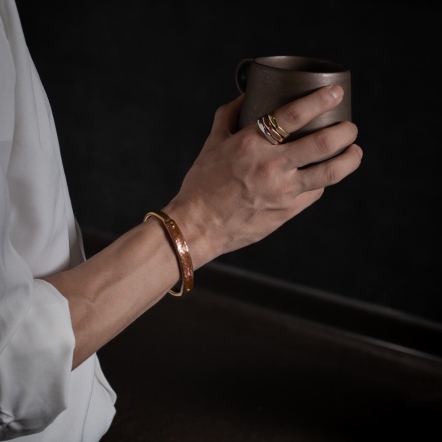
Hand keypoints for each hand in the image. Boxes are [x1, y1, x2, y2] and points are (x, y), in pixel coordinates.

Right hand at [164, 85, 361, 267]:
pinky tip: (324, 176)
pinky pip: (314, 194)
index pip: (294, 115)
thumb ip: (228, 117)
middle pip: (323, 143)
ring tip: (355, 151)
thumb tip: (243, 96)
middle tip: (350, 127)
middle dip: (345, 130)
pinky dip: (323, 182)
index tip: (336, 93)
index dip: (320, 100)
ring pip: (329, 172)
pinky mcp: (286, 212)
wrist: (198, 226)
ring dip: (350, 159)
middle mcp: (271, 166)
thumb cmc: (202, 185)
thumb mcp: (211, 145)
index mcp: (250, 143)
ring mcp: (282, 191)